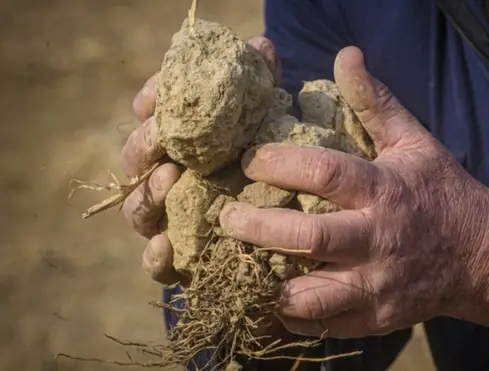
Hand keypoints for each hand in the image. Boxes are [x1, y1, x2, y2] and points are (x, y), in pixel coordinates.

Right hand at [121, 36, 281, 284]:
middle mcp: (166, 179)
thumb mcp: (269, 122)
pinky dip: (155, 257)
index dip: (150, 103)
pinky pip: (156, 265)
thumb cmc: (270, 164)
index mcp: (182, 142)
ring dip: (146, 194)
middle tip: (162, 137)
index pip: (152, 115)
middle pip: (135, 161)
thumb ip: (262, 86)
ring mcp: (169, 221)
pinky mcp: (181, 260)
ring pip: (138, 210)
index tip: (154, 98)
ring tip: (167, 179)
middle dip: (143, 146)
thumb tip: (262, 48)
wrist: (286, 224)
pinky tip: (166, 245)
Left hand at [217, 46, 488, 338]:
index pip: (324, 174)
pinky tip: (272, 298)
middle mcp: (379, 240)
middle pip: (307, 238)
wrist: (483, 256)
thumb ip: (374, 102)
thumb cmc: (441, 193)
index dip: (279, 164)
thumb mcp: (413, 142)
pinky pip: (325, 325)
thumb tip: (345, 55)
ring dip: (269, 283)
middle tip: (224, 217)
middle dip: (256, 227)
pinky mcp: (378, 317)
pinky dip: (293, 316)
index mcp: (384, 190)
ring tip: (241, 265)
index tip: (248, 160)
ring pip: (312, 296)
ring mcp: (378, 285)